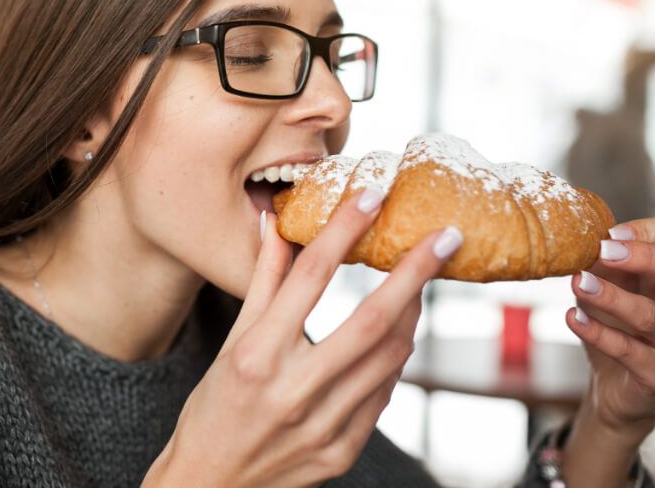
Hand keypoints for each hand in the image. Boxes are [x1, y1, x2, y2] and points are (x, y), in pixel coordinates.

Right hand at [143, 189, 462, 487]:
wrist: (209, 487)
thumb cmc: (212, 411)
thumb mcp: (230, 345)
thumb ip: (261, 284)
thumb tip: (275, 224)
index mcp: (257, 355)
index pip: (310, 277)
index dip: (345, 229)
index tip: (373, 195)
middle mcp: (292, 391)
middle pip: (370, 319)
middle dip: (416, 272)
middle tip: (446, 236)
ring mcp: (322, 427)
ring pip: (389, 358)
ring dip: (413, 314)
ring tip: (423, 283)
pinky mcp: (341, 452)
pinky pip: (384, 395)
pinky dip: (395, 360)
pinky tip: (398, 336)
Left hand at [562, 210, 654, 485]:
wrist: (611, 386)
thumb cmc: (612, 325)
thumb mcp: (604, 286)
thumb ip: (601, 262)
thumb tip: (583, 236)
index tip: (613, 233)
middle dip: (648, 256)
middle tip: (604, 251)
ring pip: (653, 316)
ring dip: (612, 297)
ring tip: (579, 284)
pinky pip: (631, 353)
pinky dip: (599, 334)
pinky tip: (573, 318)